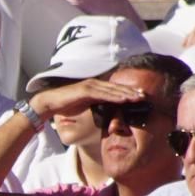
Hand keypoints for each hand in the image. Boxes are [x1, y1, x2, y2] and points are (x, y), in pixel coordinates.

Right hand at [31, 77, 147, 118]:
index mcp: (95, 87)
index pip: (115, 89)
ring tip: (138, 97)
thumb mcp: (84, 106)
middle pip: (116, 88)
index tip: (140, 96)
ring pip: (112, 90)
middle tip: (145, 95)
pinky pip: (103, 94)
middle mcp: (94, 84)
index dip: (128, 92)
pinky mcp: (85, 89)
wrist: (49, 103)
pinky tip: (123, 99)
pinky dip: (114, 96)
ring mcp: (90, 85)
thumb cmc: (65, 106)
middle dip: (131, 91)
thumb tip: (105, 112)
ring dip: (126, 94)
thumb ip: (95, 106)